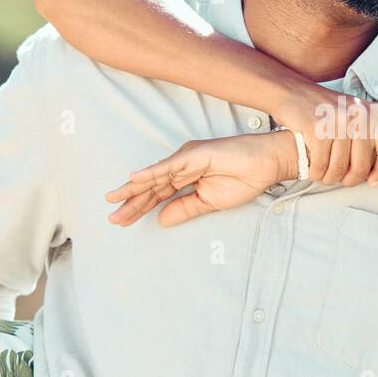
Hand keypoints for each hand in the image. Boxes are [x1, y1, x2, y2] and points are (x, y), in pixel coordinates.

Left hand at [105, 131, 292, 226]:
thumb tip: (161, 220)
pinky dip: (151, 173)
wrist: (265, 165)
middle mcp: (181, 166)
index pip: (157, 195)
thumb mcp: (209, 203)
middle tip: (112, 218)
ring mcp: (186, 159)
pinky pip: (168, 166)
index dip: (139, 208)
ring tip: (113, 199)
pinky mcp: (194, 155)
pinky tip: (134, 180)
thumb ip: (185, 209)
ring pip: (155, 177)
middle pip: (151, 187)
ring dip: (134, 189)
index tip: (122, 221)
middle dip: (131, 202)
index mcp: (185, 178)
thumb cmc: (243, 179)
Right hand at [272, 84, 377, 186]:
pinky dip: (315, 173)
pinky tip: (313, 169)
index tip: (372, 181)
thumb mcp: (356, 114)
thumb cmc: (326, 110)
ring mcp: (338, 122)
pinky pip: (320, 166)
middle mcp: (359, 115)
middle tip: (341, 180)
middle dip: (350, 180)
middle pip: (362, 165)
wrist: (293, 92)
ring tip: (325, 175)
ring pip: (339, 168)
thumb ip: (371, 137)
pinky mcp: (317, 129)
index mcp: (374, 113)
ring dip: (329, 178)